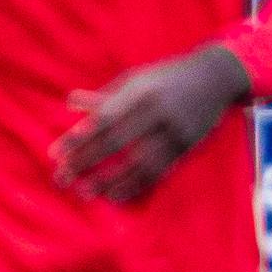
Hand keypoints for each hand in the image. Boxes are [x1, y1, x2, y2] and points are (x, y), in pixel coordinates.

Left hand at [52, 45, 252, 203]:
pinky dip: (136, 185)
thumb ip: (106, 95)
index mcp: (140, 91)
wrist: (216, 77)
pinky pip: (159, 171)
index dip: (79, 138)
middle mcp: (157, 111)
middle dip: (86, 161)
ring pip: (138, 162)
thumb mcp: (136, 78)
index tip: (56, 154)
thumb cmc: (167, 76)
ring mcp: (175, 130)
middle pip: (116, 142)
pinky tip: (117, 194)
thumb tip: (71, 103)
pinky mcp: (188, 145)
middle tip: (62, 178)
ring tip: (86, 193)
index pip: (103, 119)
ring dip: (110, 180)